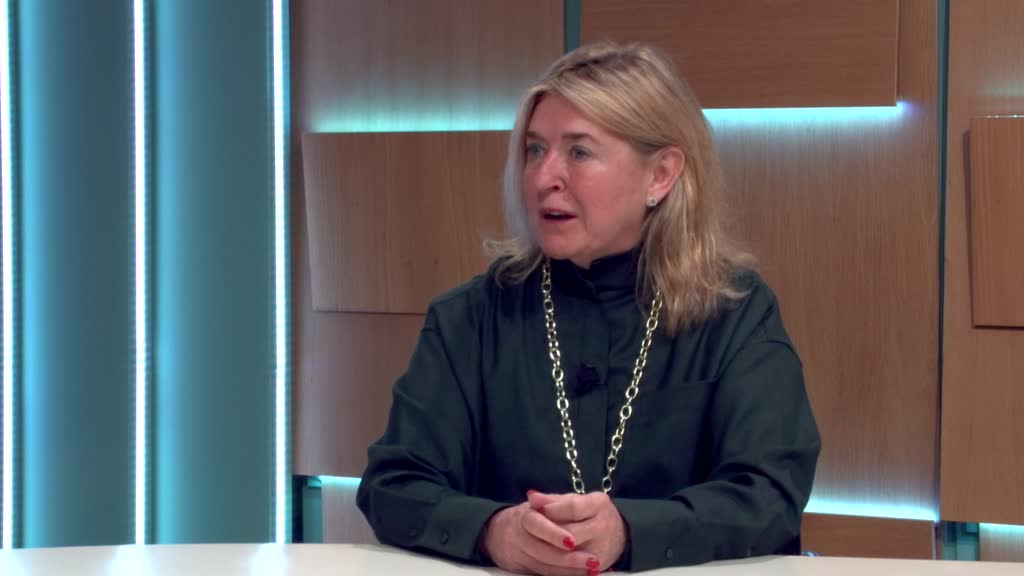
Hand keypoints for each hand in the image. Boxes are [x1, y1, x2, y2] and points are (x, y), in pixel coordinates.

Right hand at [480, 499, 601, 575]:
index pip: (538, 525)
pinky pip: (544, 574)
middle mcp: (519, 535)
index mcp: (526, 516)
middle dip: (568, 558)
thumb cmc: (531, 515)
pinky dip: (563, 575)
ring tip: (594, 568)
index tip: (572, 541)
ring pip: (545, 566)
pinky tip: (582, 574)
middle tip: (594, 560)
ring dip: (570, 570)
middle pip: (543, 551)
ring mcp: (520, 554)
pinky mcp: (522, 568)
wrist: (500, 533)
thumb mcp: (541, 504)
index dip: (554, 534)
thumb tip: (555, 499)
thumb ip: (553, 502)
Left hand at [526, 491, 626, 572]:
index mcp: (598, 504)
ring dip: (549, 551)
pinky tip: (544, 561)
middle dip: (548, 533)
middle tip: (530, 532)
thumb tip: (531, 497)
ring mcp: (602, 547)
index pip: (572, 508)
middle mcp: (603, 526)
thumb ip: (552, 500)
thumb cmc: (589, 513)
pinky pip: (574, 568)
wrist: (617, 535)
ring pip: (570, 553)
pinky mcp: (599, 566)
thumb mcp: (575, 501)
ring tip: (532, 546)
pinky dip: (557, 566)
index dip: (551, 510)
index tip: (535, 509)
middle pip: (571, 532)